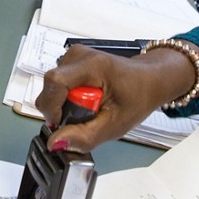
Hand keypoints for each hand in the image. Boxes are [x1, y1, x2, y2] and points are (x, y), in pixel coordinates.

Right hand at [34, 44, 192, 152]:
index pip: (55, 82)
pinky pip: (56, 86)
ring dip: (64, 105)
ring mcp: (73, 56)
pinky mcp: (69, 62)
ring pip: (51, 89)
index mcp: (94, 65)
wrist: (147, 79)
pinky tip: (85, 100)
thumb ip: (84, 136)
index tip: (64, 123)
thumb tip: (55, 142)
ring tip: (90, 107)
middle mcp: (79, 55)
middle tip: (87, 116)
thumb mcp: (115, 124)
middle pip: (51, 88)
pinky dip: (66, 99)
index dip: (53, 108)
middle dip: (61, 110)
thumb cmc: (138, 95)